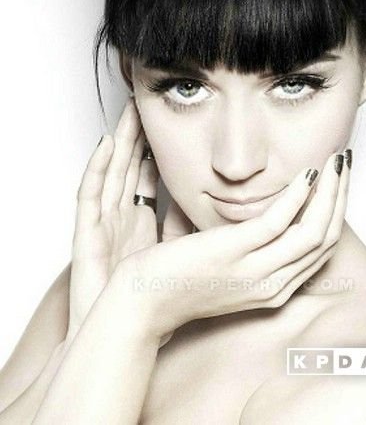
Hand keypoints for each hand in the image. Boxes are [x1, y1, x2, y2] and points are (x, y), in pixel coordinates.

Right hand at [67, 98, 160, 343]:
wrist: (119, 330)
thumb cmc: (145, 294)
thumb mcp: (171, 251)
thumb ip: (183, 224)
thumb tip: (210, 203)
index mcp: (140, 220)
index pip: (149, 173)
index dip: (156, 146)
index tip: (172, 120)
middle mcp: (120, 216)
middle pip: (130, 165)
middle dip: (139, 134)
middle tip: (149, 103)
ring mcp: (102, 222)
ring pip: (113, 170)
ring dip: (120, 139)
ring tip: (130, 109)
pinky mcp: (87, 233)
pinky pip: (90, 194)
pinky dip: (96, 166)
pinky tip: (104, 142)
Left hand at [118, 150, 350, 340]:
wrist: (141, 302)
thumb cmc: (178, 279)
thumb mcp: (226, 266)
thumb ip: (248, 242)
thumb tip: (260, 204)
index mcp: (273, 287)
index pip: (321, 249)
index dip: (336, 211)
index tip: (337, 180)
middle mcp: (273, 285)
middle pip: (326, 238)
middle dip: (341, 196)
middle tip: (344, 163)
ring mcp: (255, 272)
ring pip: (314, 231)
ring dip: (330, 191)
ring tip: (334, 161)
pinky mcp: (234, 253)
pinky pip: (280, 221)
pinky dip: (299, 195)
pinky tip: (305, 174)